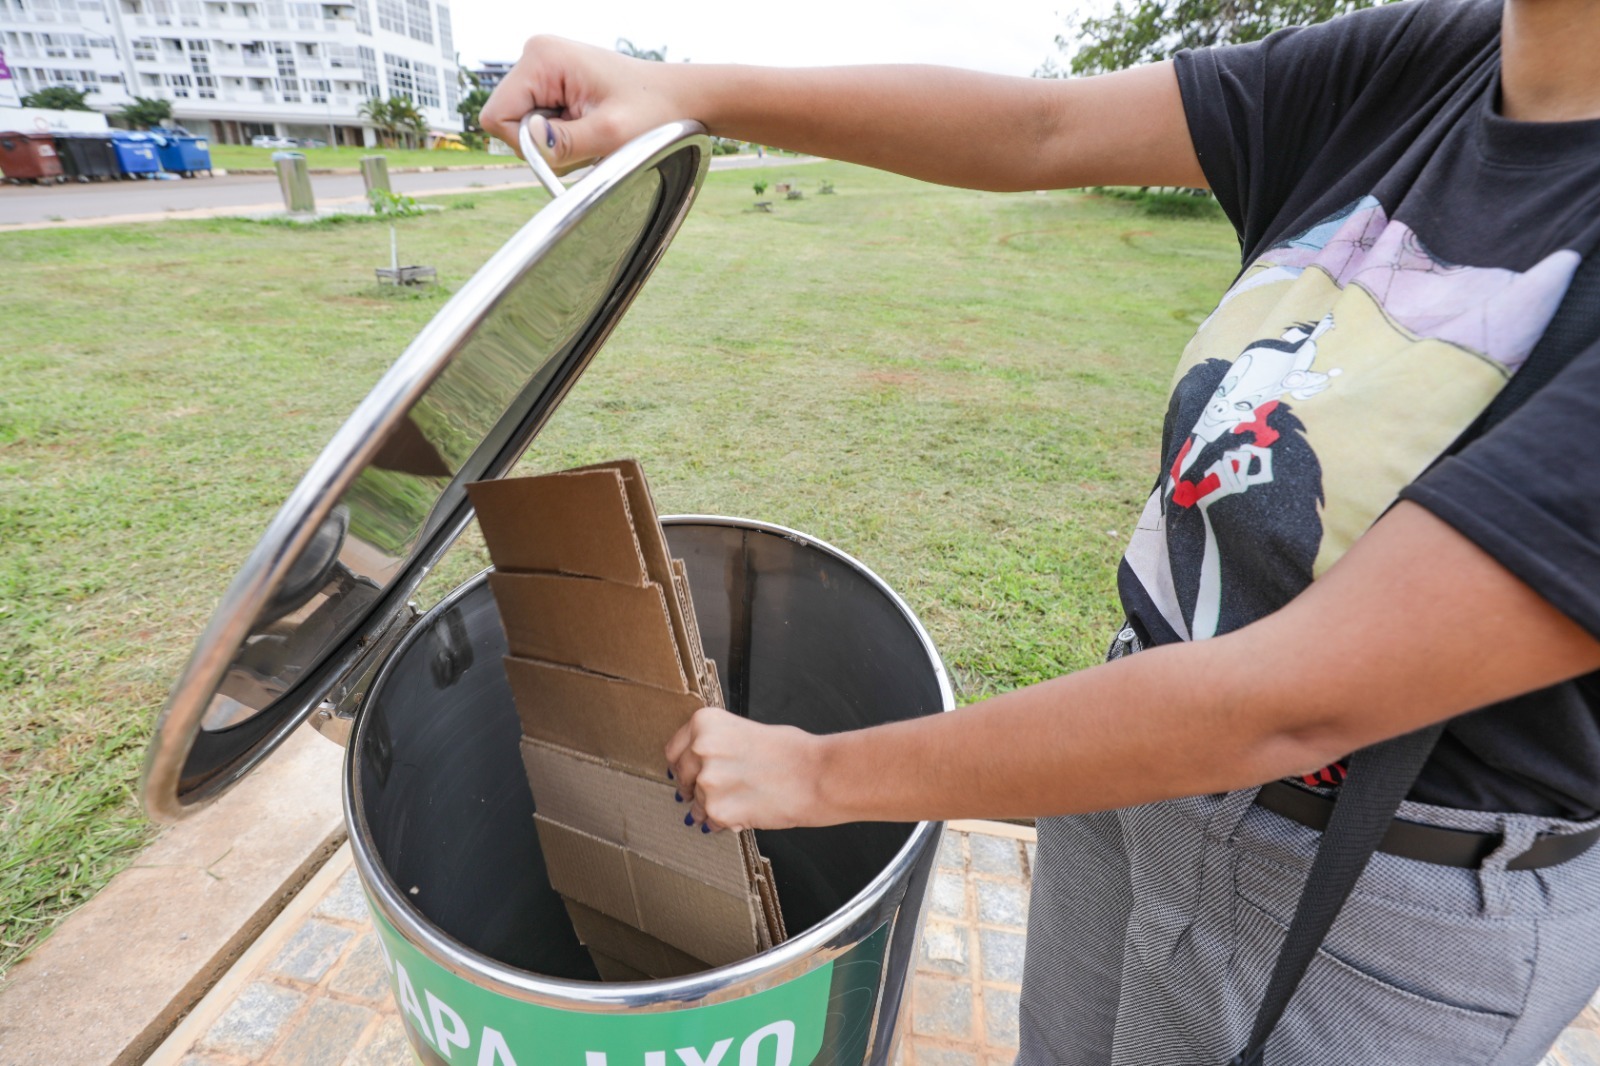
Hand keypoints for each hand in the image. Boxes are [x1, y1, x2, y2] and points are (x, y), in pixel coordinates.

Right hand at [480, 36, 686, 171]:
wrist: (678, 99)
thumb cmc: (653, 111)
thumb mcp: (610, 134)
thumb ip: (565, 142)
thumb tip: (531, 142)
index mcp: (542, 58)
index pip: (497, 117)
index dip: (525, 143)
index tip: (565, 146)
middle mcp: (536, 55)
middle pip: (508, 122)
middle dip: (543, 144)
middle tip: (586, 139)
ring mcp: (544, 69)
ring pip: (524, 126)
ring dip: (556, 143)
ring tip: (592, 133)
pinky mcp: (554, 83)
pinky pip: (540, 122)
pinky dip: (563, 137)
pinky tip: (589, 128)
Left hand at [666, 707, 828, 831]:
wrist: (816, 775)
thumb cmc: (792, 752)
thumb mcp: (746, 729)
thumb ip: (717, 744)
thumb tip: (698, 764)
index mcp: (705, 723)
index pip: (674, 750)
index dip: (681, 764)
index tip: (685, 772)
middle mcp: (700, 749)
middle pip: (682, 778)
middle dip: (694, 787)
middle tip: (714, 791)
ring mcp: (707, 782)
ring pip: (696, 803)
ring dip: (711, 806)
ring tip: (740, 801)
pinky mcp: (718, 811)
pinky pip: (710, 822)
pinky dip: (723, 822)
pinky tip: (743, 814)